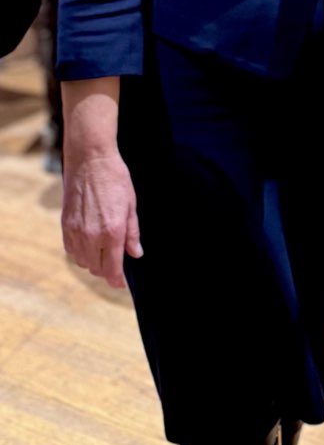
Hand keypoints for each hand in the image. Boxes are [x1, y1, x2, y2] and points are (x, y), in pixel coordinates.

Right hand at [62, 149, 142, 288]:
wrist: (90, 160)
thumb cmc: (115, 179)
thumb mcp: (131, 205)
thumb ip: (133, 233)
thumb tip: (136, 254)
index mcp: (113, 231)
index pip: (112, 268)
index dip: (117, 280)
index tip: (121, 284)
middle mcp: (93, 235)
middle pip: (97, 269)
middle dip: (107, 270)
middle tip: (115, 263)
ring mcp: (77, 231)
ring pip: (83, 262)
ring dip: (92, 262)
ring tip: (102, 252)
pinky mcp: (65, 225)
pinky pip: (71, 250)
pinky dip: (80, 252)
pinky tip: (88, 243)